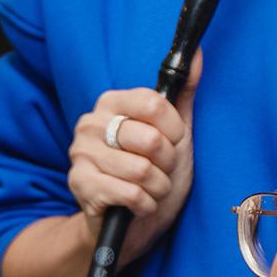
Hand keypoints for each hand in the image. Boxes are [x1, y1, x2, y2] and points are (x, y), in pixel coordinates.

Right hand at [68, 53, 200, 268]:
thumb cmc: (154, 173)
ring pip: (142, 170)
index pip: (154, 104)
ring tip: (150, 189)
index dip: (174, 130)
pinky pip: (131, 193)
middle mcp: (90, 123)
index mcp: (111, 103)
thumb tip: (196, 52)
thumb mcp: (175, 133)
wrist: (131, 224)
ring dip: (158, 187)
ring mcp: (81, 154)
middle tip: (159, 171)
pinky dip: (146, 204)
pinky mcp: (80, 185)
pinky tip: (139, 205)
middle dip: (166, 164)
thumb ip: (183, 92)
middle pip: (150, 139)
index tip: (171, 142)